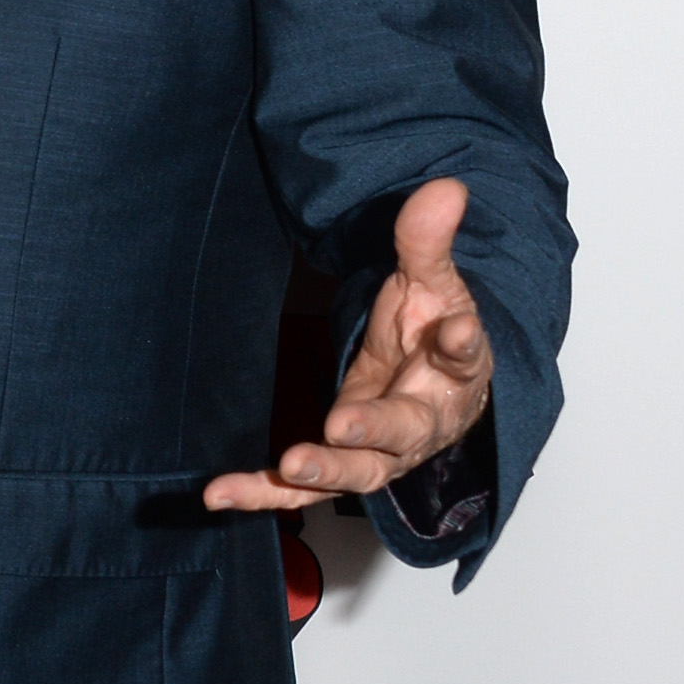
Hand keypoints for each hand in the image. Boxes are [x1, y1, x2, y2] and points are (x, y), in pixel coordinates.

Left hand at [207, 178, 492, 511]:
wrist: (430, 379)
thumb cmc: (432, 330)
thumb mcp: (431, 279)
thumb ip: (427, 240)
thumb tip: (445, 189)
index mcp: (454, 371)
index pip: (463, 356)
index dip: (459, 344)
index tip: (452, 331)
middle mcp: (422, 422)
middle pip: (404, 433)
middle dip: (373, 430)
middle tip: (342, 424)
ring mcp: (379, 451)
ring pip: (355, 471)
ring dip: (321, 472)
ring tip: (289, 465)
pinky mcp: (338, 462)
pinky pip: (298, 489)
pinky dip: (262, 494)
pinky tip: (220, 494)